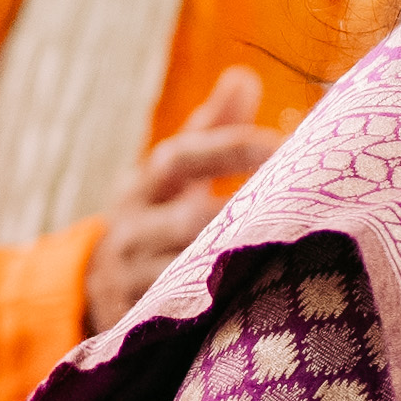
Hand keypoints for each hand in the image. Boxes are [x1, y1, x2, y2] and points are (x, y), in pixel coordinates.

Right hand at [81, 68, 281, 331]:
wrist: (95, 286)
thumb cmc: (158, 215)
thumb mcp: (173, 174)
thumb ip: (212, 129)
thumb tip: (244, 75)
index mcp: (144, 186)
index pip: (181, 158)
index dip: (231, 147)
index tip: (286, 144)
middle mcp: (131, 229)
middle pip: (186, 219)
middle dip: (242, 215)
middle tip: (305, 209)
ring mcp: (130, 279)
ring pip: (185, 274)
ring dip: (237, 267)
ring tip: (296, 258)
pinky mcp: (136, 324)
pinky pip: (180, 320)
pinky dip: (220, 315)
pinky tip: (267, 310)